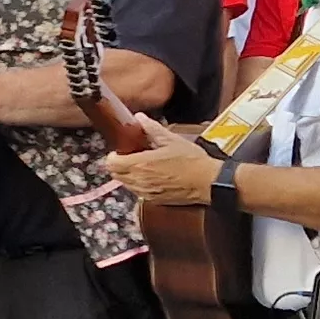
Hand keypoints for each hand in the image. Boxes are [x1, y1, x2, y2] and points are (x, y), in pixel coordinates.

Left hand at [102, 121, 220, 206]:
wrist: (208, 181)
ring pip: (125, 184)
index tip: (122, 150)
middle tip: (131, 156)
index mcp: (141, 164)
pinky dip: (138, 184)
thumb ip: (152, 128)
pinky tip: (152, 176)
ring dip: (128, 175)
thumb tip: (140, 118)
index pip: (111, 163)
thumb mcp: (171, 140)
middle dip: (119, 165)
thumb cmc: (192, 161)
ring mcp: (146, 192)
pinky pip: (137, 192)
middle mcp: (140, 181)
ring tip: (143, 165)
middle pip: (115, 174)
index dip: (113, 155)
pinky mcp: (153, 200)